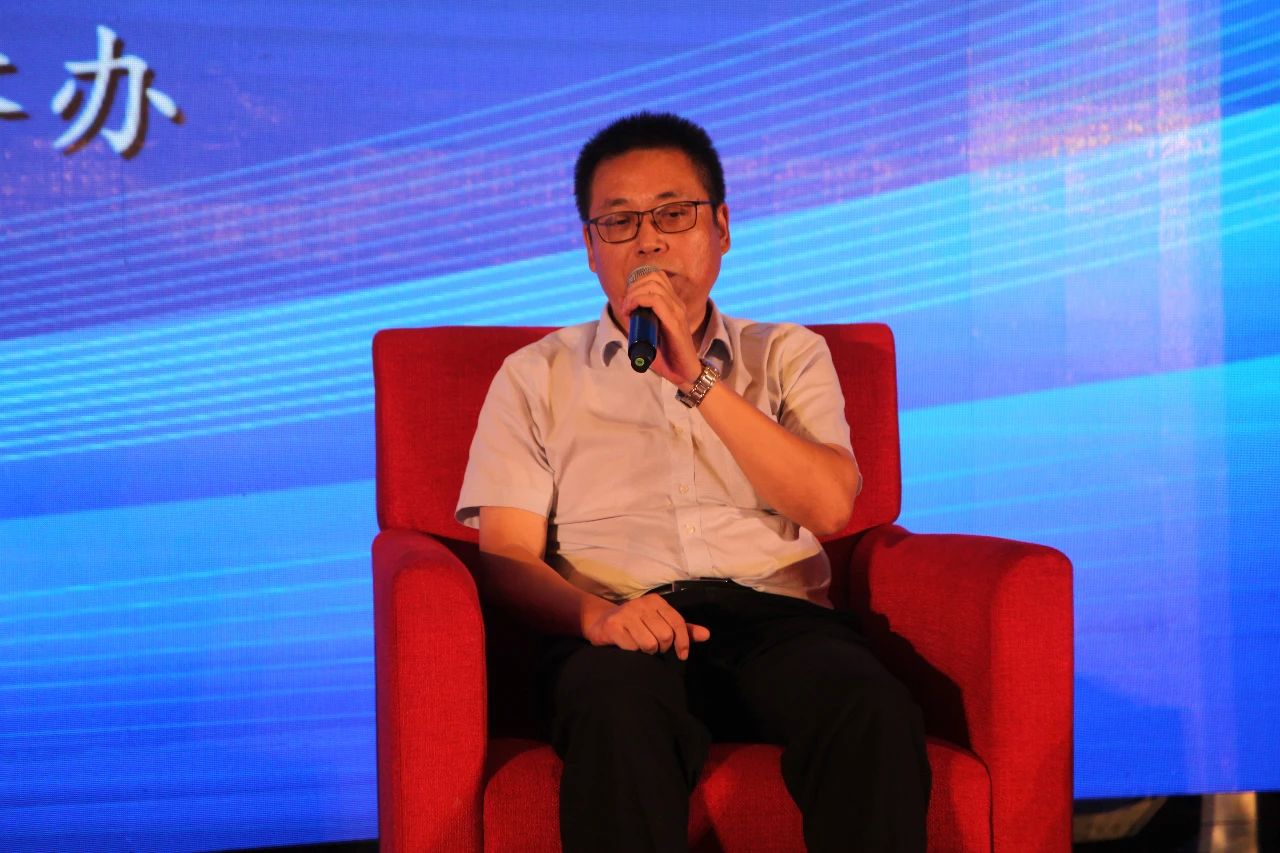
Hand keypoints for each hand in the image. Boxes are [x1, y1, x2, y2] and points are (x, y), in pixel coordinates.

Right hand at [582, 594, 710, 659]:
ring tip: (641, 647)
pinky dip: (633, 652)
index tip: (682, 655)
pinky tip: (628, 646)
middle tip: (655, 648)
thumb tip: (706, 635)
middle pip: (665, 635)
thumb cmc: (635, 624)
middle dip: (662, 648)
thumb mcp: (660, 622)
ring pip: (650, 643)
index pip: (678, 623)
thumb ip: (682, 629)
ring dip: (648, 651)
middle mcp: (642, 604)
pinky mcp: (613, 626)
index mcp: (656, 601)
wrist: (601, 621)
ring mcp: (626, 613)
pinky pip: (632, 648)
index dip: (683, 642)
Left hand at [621, 269, 702, 386]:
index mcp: (673, 303)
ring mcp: (677, 311)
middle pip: (653, 276)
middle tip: (624, 304)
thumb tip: (624, 311)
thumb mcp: (651, 333)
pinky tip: (630, 311)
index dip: (637, 280)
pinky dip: (638, 301)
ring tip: (626, 309)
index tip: (626, 298)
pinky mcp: (675, 322)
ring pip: (653, 286)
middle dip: (633, 286)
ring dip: (633, 293)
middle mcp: (676, 303)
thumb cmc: (667, 356)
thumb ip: (641, 322)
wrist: (683, 373)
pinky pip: (655, 301)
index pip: (657, 276)